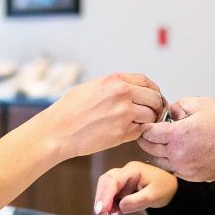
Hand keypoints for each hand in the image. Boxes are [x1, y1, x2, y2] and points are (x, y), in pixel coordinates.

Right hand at [33, 73, 164, 159]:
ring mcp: (124, 115)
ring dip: (148, 121)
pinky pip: (141, 131)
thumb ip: (114, 87)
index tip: (154, 97)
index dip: (154, 91)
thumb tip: (132, 90)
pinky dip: (139, 132)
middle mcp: (122, 95)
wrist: (58, 131)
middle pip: (154, 99)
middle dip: (156, 107)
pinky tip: (129, 132)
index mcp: (115, 81)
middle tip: (153, 113)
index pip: (147, 82)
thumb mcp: (92, 87)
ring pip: (151, 116)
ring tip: (138, 124)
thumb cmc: (69, 110)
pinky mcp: (123, 134)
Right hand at [93, 161, 177, 214]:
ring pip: (104, 192)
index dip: (106, 196)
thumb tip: (120, 207)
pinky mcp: (119, 191)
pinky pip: (109, 200)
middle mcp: (122, 173)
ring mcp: (120, 182)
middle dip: (101, 202)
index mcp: (131, 170)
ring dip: (104, 209)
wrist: (171, 191)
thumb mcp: (154, 195)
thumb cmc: (164, 189)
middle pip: (104, 184)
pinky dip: (109, 211)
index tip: (102, 210)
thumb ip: (138, 200)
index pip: (113, 181)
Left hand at [136, 96, 214, 181]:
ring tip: (166, 141)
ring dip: (158, 151)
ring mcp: (184, 168)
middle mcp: (178, 154)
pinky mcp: (193, 176)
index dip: (146, 126)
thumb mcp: (203, 104)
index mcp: (178, 135)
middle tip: (151, 131)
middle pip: (150, 148)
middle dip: (148, 138)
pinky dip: (171, 161)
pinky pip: (173, 169)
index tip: (148, 122)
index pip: (149, 132)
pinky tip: (179, 152)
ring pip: (159, 161)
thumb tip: (171, 111)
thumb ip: (181, 106)